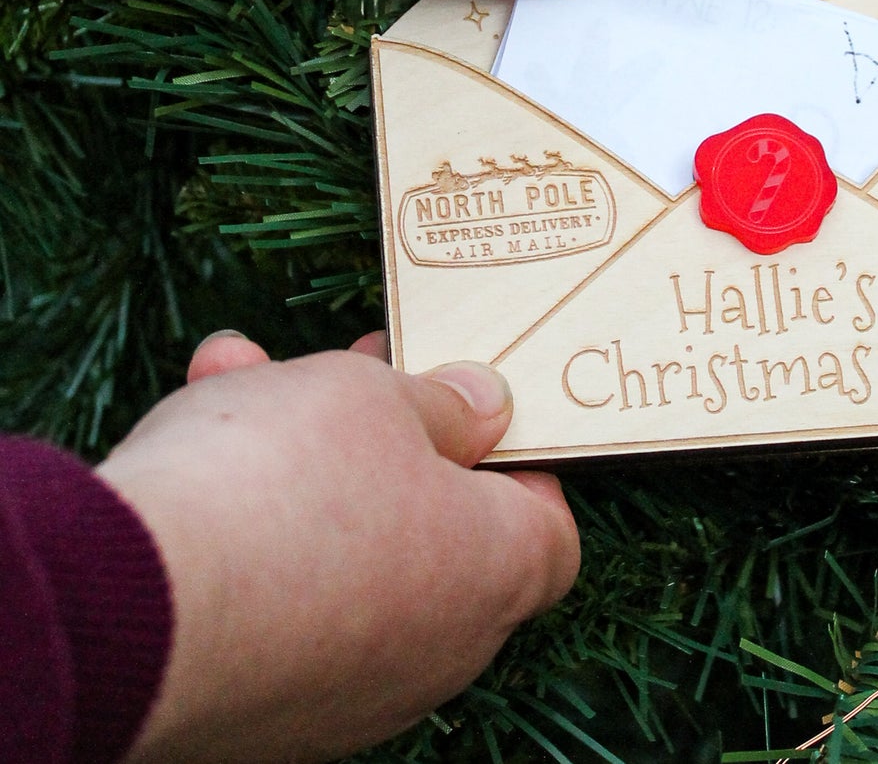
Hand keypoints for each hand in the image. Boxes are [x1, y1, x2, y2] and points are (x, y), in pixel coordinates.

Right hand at [99, 331, 579, 762]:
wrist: (121, 613)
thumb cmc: (282, 485)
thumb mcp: (373, 397)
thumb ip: (442, 402)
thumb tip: (485, 409)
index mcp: (493, 571)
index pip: (548, 528)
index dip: (519, 459)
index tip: (471, 404)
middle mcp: (436, 651)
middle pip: (435, 526)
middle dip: (385, 435)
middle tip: (351, 371)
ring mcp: (344, 692)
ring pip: (340, 547)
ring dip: (299, 459)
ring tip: (241, 374)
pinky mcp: (255, 712)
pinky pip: (271, 597)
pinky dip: (244, 524)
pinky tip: (188, 442)